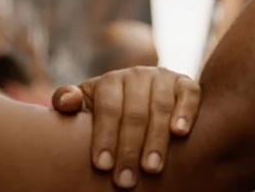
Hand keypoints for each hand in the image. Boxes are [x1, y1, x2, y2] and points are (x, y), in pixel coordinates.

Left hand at [52, 67, 200, 187]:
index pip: (107, 109)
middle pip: (134, 113)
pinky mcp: (185, 84)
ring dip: (156, 139)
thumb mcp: (87, 106)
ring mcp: (162, 78)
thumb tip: (66, 102)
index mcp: (110, 81)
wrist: (142, 97)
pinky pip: (189, 94)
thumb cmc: (108, 111)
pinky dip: (185, 112)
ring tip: (151, 168)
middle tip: (126, 180)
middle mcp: (137, 75)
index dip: (105, 137)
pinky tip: (179, 133)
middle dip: (129, 148)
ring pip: (160, 107)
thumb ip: (69, 102)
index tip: (102, 166)